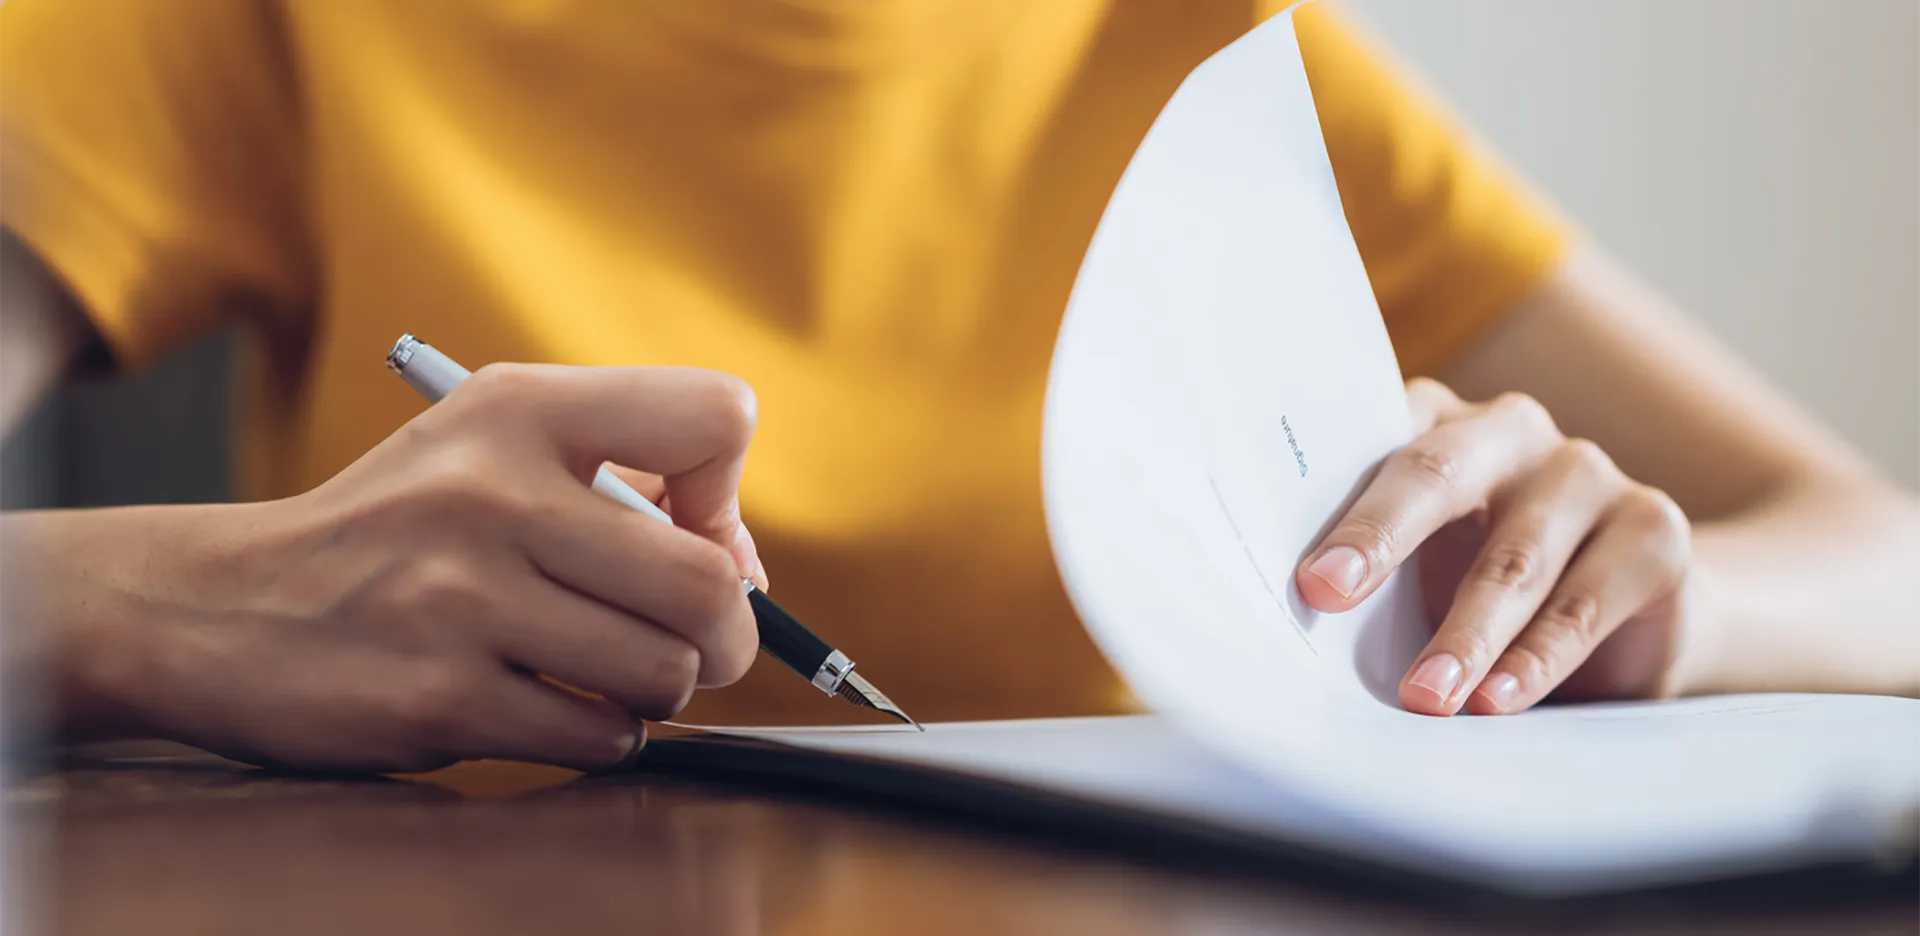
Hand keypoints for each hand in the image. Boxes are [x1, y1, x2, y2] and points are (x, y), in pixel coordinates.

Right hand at [16, 364, 766, 770]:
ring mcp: (461, 599)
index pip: (715, 419)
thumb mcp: (491, 448)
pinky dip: (598, 735)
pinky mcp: (439, 696)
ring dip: (655, 690)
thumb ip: (627, 479)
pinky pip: (598, 736)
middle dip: (727, 633)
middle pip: (709, 582)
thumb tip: (746, 571)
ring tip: (600, 672)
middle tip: (693, 644)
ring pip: (663, 671)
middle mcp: (491, 492)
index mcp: (519, 409)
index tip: (685, 534)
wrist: (220, 607)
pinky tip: (547, 707)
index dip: (727, 497)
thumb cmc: (396, 532)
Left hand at [1294, 379, 1693, 715]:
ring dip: (1465, 633)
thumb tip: (1295, 621)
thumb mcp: (1418, 572)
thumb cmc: (1480, 587)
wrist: (1628, 620)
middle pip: (1437, 473)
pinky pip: (1584, 601)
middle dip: (1380, 537)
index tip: (1303, 573)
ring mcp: (1586, 472)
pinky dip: (1536, 658)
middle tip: (1327, 597)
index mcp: (1434, 422)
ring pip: (1513, 556)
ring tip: (1425, 696)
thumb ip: (1367, 572)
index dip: (1333, 502)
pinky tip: (1499, 699)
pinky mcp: (1652, 528)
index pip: (1371, 443)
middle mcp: (1510, 430)